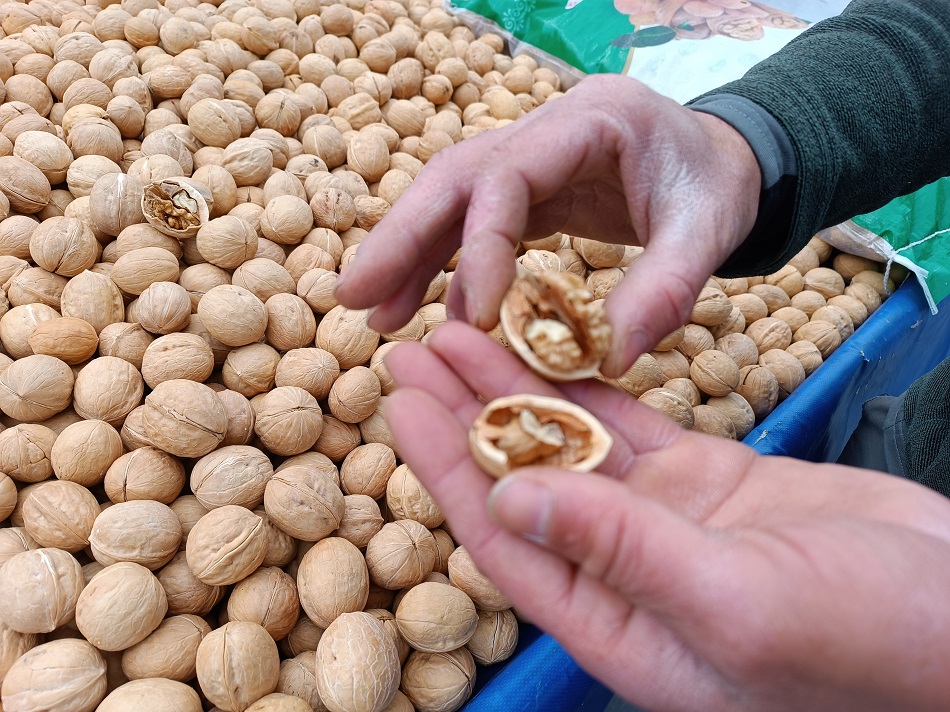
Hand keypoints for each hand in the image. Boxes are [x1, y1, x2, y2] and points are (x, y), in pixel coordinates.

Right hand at [335, 74, 760, 376]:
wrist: (725, 161)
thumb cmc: (718, 186)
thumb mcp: (710, 230)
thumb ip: (667, 288)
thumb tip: (611, 360)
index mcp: (589, 121)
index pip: (509, 176)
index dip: (479, 246)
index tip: (474, 319)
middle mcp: (546, 131)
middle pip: (454, 176)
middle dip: (401, 235)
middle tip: (353, 295)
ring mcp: (532, 157)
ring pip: (452, 199)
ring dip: (410, 255)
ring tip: (375, 313)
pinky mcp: (531, 190)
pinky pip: (475, 224)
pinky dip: (449, 268)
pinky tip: (431, 312)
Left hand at [385, 321, 949, 711]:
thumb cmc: (867, 639)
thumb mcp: (737, 600)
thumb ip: (621, 551)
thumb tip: (509, 498)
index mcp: (613, 623)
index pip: (502, 537)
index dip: (444, 467)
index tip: (401, 400)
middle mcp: (620, 572)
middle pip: (519, 481)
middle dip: (461, 413)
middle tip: (410, 347)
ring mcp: (660, 522)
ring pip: (566, 444)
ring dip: (512, 388)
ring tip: (459, 329)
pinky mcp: (701, 482)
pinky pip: (625, 426)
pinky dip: (584, 385)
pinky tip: (543, 347)